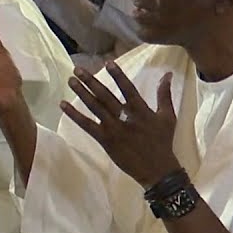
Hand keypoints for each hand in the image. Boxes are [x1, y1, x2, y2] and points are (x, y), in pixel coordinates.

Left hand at [61, 63, 179, 188]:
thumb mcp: (167, 117)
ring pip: (95, 107)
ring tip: (70, 80)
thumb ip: (164, 95)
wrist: (157, 170)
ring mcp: (113, 128)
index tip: (107, 63)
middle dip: (91, 81)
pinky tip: (64, 105)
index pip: (127, 88)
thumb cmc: (162, 141)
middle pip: (105, 95)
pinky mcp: (105, 140)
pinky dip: (75, 115)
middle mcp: (125, 117)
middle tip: (77, 69)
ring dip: (82, 93)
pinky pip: (87, 125)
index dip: (118, 75)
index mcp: (140, 110)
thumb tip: (168, 74)